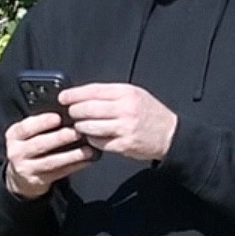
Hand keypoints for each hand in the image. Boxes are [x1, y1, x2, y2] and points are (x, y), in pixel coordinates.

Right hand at [3, 112, 95, 198]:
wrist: (19, 176)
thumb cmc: (28, 147)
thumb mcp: (26, 134)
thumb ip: (40, 125)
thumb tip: (66, 115)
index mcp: (14, 135)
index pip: (26, 127)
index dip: (42, 122)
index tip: (57, 117)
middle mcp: (17, 152)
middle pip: (39, 144)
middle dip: (59, 138)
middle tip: (77, 132)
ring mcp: (26, 168)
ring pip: (50, 161)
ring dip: (71, 156)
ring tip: (87, 150)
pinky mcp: (37, 181)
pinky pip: (58, 173)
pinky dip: (74, 167)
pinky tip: (86, 161)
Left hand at [59, 83, 177, 161]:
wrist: (171, 134)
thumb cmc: (151, 113)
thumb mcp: (135, 94)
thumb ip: (111, 94)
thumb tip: (83, 95)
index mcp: (126, 93)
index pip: (92, 91)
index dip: (74, 94)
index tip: (63, 97)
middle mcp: (125, 109)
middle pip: (87, 109)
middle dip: (74, 112)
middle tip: (71, 113)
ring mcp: (124, 128)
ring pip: (89, 126)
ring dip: (80, 127)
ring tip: (80, 125)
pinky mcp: (123, 144)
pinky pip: (98, 142)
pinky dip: (92, 139)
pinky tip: (93, 137)